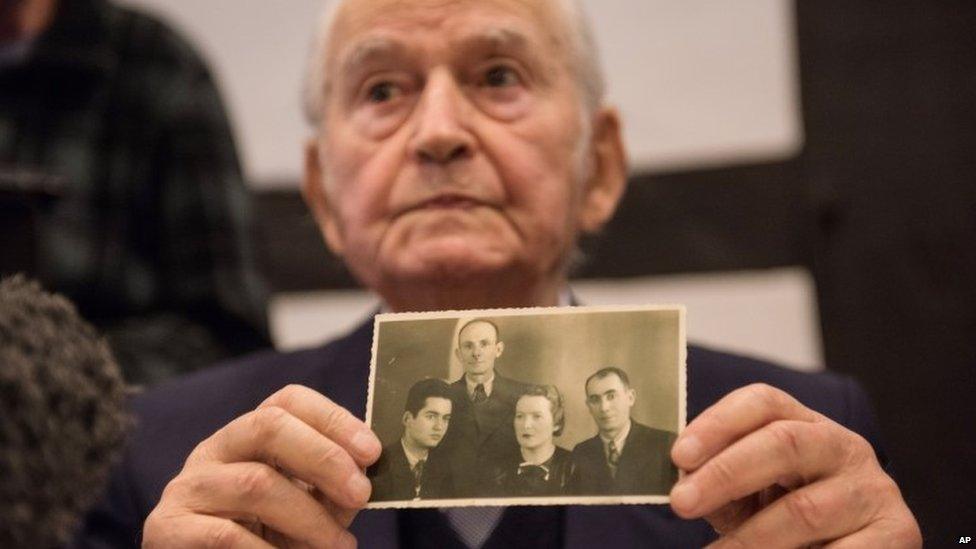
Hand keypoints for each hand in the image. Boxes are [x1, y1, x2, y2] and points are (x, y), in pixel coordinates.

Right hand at [144, 385, 381, 547]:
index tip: (372, 452)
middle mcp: (214, 450)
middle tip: (361, 494)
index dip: (333, 419)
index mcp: (248, 437)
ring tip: (338, 546)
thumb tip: (366, 477)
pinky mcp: (166, 528)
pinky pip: (226, 534)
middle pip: (268, 426)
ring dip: (309, 517)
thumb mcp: (304, 508)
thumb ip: (330, 489)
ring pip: (255, 483)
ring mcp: (187, 488)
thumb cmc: (265, 542)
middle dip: (324, 457)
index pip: (287, 401)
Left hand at [669, 383, 920, 547]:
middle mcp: (844, 447)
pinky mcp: (899, 533)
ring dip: (751, 539)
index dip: (718, 423)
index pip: (762, 402)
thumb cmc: (786, 523)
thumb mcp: (750, 497)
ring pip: (804, 509)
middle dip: (725, 473)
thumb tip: (682, 483)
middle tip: (681, 503)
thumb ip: (718, 484)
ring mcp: (874, 489)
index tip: (679, 455)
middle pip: (783, 443)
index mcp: (805, 425)